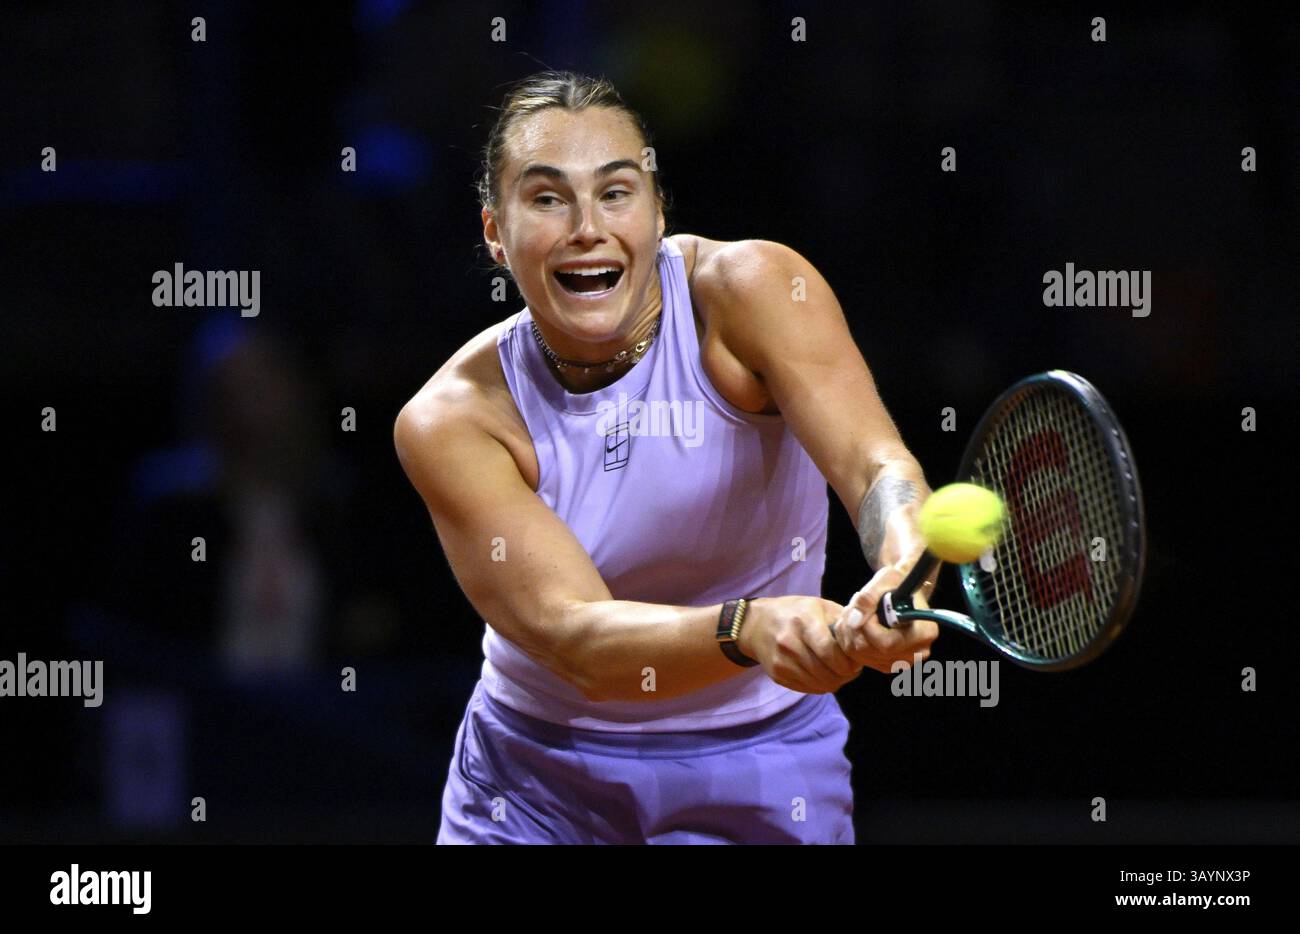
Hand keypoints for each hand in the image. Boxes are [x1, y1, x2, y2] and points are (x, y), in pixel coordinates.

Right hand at [737, 596, 863, 694]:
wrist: (756, 624)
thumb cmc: (795, 613)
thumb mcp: (819, 606)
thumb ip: (842, 622)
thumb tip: (865, 643)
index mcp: (803, 621)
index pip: (830, 652)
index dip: (847, 662)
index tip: (855, 662)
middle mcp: (789, 642)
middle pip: (826, 672)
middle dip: (845, 674)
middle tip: (851, 669)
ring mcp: (781, 661)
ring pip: (819, 684)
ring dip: (835, 682)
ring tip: (839, 672)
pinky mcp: (777, 675)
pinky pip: (807, 689)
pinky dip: (820, 685)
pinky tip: (823, 674)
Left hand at [830, 560, 938, 673]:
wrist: (901, 591)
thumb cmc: (897, 583)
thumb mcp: (885, 578)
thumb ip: (868, 597)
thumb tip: (854, 620)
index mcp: (924, 632)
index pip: (886, 644)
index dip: (868, 628)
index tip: (868, 609)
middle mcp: (917, 652)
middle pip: (870, 651)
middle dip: (855, 628)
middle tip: (855, 608)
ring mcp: (903, 661)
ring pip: (861, 655)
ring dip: (850, 632)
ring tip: (857, 613)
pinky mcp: (889, 664)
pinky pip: (860, 659)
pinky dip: (851, 641)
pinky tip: (858, 624)